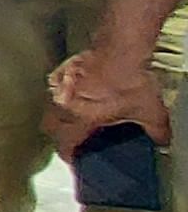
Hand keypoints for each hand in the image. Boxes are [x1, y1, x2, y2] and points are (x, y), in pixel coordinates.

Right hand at [47, 51, 171, 155]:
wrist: (120, 49)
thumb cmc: (128, 82)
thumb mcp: (150, 112)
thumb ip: (155, 131)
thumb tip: (162, 141)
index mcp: (79, 122)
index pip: (65, 146)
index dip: (69, 157)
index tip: (74, 161)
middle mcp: (63, 106)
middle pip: (49, 127)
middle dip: (58, 135)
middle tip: (71, 137)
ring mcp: (60, 87)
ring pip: (50, 106)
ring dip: (59, 113)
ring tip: (74, 114)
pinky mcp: (62, 70)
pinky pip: (56, 88)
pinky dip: (63, 94)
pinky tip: (77, 91)